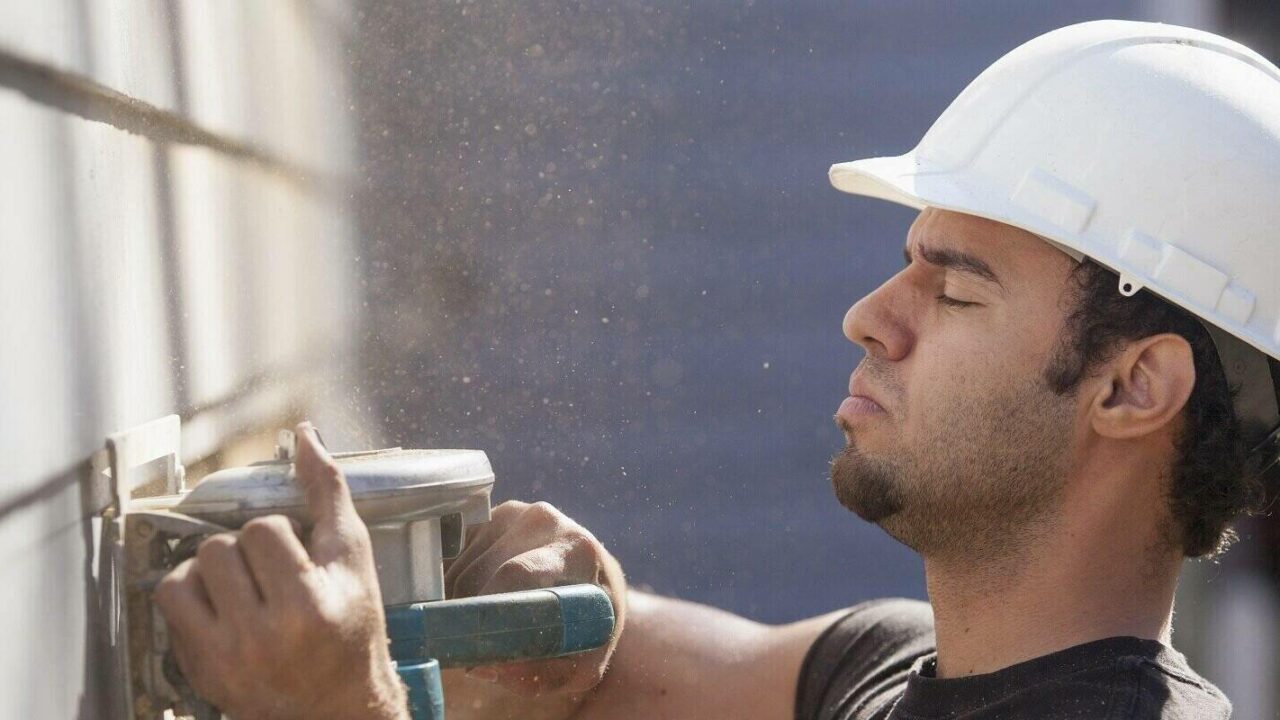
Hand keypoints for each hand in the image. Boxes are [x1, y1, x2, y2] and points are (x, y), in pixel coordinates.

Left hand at [155, 422, 406, 719]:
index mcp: (310, 605)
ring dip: (213, 569)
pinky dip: (190, 592)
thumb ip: (329, 494)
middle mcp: (265, 635)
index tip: (297, 558)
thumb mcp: (354, 560)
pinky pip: (170, 601)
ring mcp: (227, 655)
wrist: (335, 705)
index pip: (262, 530)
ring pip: (189, 571)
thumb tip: (305, 435)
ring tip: (244, 588)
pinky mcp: (201, 668)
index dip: (279, 535)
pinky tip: (220, 605)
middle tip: (271, 575)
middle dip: (245, 551)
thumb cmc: (351, 627)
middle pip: (221, 547)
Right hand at [444, 500, 626, 696]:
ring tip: (493, 624)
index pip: (517, 573)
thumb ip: (538, 673)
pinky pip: (452, 561)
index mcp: (577, 550)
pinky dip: (455, 591)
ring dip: (462, 608)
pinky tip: (482, 601)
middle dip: (471, 619)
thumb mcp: (580, 666)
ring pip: (459, 572)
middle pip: (479, 576)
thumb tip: (481, 666)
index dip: (487, 611)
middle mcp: (543, 520)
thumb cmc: (588, 628)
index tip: (472, 646)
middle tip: (478, 650)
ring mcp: (512, 513)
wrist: (594, 586)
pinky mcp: (487, 516)